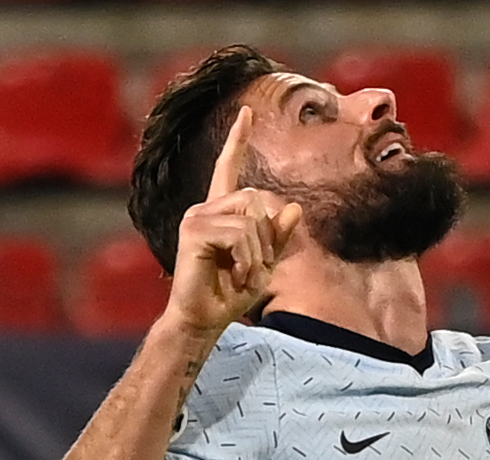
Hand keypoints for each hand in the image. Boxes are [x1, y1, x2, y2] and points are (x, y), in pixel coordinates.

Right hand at [167, 107, 302, 337]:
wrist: (204, 318)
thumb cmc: (230, 293)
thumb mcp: (264, 263)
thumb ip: (279, 236)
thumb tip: (295, 206)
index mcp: (220, 211)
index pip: (228, 168)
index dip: (238, 140)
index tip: (247, 111)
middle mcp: (204, 207)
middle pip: (256, 199)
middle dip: (268, 236)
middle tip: (255, 267)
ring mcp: (196, 217)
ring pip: (251, 218)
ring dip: (259, 252)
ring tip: (243, 273)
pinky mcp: (194, 231)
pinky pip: (240, 234)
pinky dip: (248, 259)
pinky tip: (235, 274)